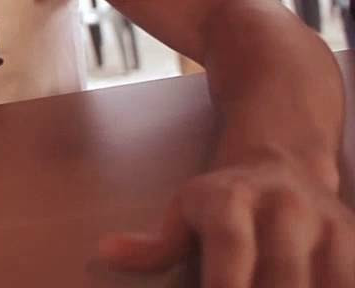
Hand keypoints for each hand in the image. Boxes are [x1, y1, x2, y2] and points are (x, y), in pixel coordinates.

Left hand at [99, 160, 354, 286]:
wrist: (283, 163)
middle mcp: (285, 209)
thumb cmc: (222, 200)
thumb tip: (107, 253)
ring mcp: (329, 227)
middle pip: (282, 277)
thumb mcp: (183, 211)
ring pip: (325, 284)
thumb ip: (157, 244)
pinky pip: (348, 284)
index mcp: (231, 199)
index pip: (230, 247)